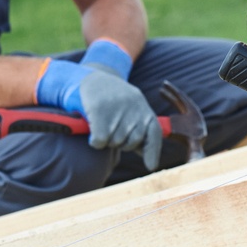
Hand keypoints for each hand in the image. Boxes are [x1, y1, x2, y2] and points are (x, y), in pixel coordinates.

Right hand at [35, 43, 160, 170]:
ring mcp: (117, 108)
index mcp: (143, 108)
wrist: (93, 79)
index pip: (153, 133)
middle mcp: (134, 107)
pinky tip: (93, 130)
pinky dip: (95, 141)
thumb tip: (151, 162)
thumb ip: (140, 131)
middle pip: (131, 143)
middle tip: (113, 129)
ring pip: (114, 143)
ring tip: (104, 124)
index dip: (152, 152)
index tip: (150, 167)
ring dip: (107, 140)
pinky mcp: (99, 110)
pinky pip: (100, 141)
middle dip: (121, 142)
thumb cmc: (114, 102)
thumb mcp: (132, 111)